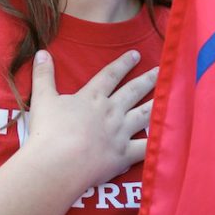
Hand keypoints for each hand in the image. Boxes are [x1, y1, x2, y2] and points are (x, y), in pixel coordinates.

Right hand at [26, 50, 156, 195]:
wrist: (59, 162)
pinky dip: (159, 141)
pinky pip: (146, 147)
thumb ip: (43, 75)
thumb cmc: (48, 131)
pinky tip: (170, 136)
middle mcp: (111, 111)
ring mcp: (120, 133)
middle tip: (162, 70)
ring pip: (145, 115)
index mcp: (92, 97)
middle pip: (133, 91)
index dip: (123, 64)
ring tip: (173, 96)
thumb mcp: (42, 98)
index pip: (110, 75)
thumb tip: (41, 52)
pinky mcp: (124, 155)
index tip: (136, 55)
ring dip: (158, 104)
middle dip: (148, 79)